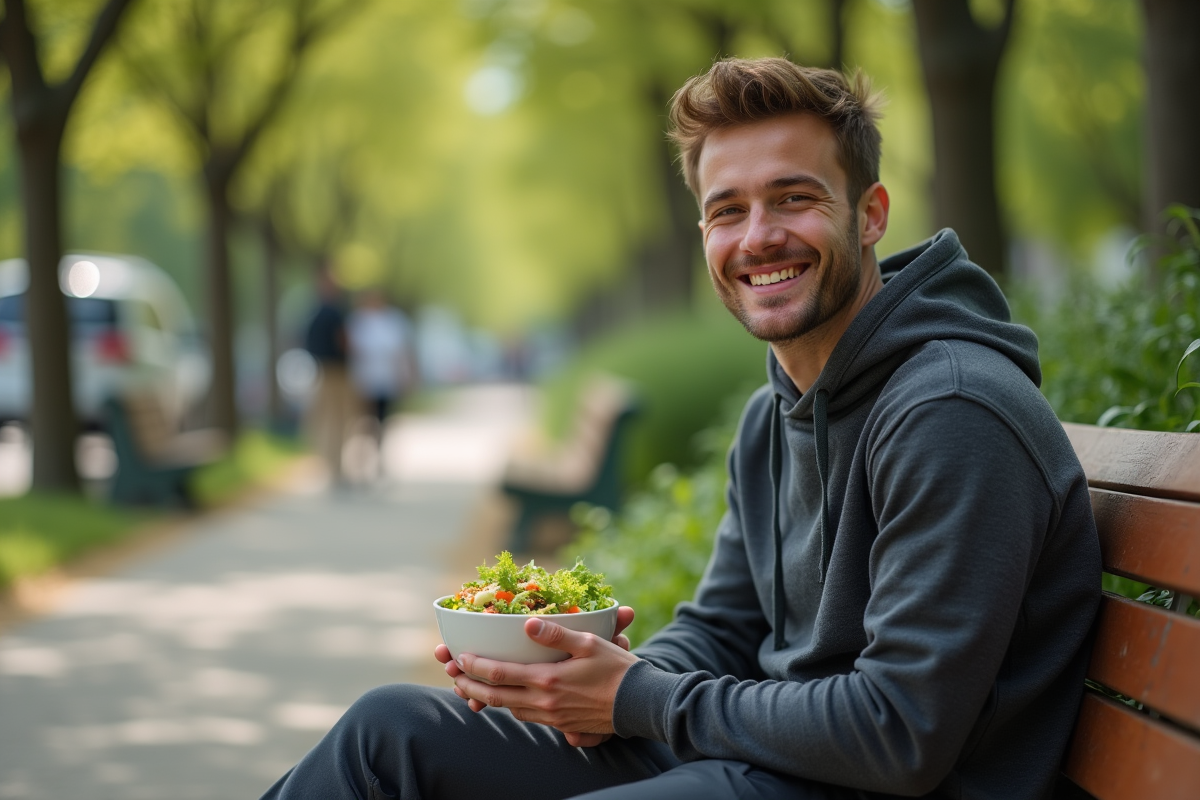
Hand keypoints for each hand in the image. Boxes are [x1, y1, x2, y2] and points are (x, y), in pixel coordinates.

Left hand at [433, 606, 636, 742]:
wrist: (640, 704)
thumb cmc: (617, 669)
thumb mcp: (589, 643)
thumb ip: (557, 633)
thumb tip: (528, 623)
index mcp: (547, 679)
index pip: (500, 674)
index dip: (475, 667)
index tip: (459, 657)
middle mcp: (544, 702)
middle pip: (496, 697)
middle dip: (470, 686)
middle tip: (453, 677)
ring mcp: (552, 716)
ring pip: (510, 709)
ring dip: (488, 699)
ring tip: (472, 689)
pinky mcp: (561, 724)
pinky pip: (527, 716)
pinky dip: (510, 706)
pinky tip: (509, 699)